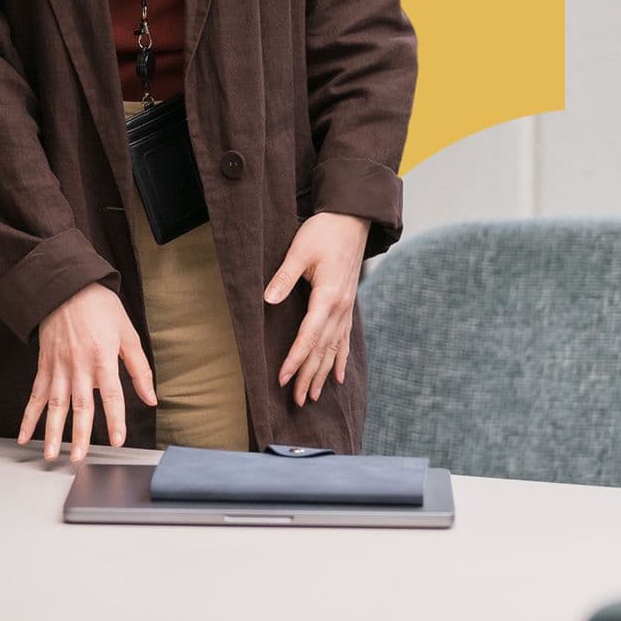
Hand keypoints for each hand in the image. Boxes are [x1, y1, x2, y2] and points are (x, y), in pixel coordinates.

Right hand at [19, 284, 156, 461]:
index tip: (117, 440)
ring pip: (55, 405)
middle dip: (79, 434)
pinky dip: (28, 417)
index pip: (111, 395)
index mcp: (102, 357)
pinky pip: (35, 395)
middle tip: (78, 458)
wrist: (66, 286)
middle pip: (80, 405)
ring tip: (51, 454)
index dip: (115, 419)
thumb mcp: (128, 333)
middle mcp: (79, 365)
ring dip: (52, 432)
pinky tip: (24, 435)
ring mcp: (58, 367)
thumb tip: (150, 398)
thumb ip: (139, 368)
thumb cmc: (100, 307)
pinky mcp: (44, 366)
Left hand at [266, 212, 368, 406]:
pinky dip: (340, 360)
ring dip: (322, 374)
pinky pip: (345, 340)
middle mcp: (341, 308)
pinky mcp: (349, 306)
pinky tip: (336, 377)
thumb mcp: (300, 250)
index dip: (295, 359)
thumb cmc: (324, 232)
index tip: (282, 378)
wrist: (352, 220)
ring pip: (334, 349)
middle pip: (322, 350)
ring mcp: (347, 309)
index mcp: (328, 296)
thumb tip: (268, 300)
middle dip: (308, 376)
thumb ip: (284, 276)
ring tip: (312, 396)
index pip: (309, 336)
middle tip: (296, 400)